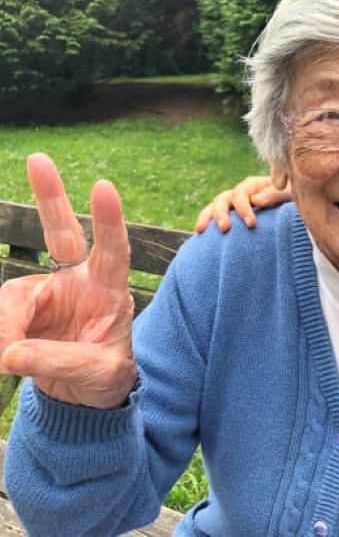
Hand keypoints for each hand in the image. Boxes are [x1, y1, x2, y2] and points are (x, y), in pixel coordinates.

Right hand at [0, 153, 135, 408]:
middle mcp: (79, 282)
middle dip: (51, 196)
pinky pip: (2, 313)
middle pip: (63, 233)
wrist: (84, 393)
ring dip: (6, 326)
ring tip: (7, 359)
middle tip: (39, 159)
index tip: (104, 186)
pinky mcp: (23, 306)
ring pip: (14, 294)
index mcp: (110, 291)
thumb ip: (59, 363)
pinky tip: (4, 356)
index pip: (114, 251)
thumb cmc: (105, 377)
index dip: (109, 220)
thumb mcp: (98, 375)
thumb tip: (10, 352)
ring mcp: (48, 291)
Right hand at [194, 175, 291, 232]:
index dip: (244, 207)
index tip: (251, 224)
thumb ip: (276, 195)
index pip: (243, 191)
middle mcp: (242, 194)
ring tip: (201, 230)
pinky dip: (205, 222)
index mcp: (256, 186)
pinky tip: (199, 233)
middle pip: (224, 198)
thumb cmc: (296, 204)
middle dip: (222, 213)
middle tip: (225, 228)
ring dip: (208, 216)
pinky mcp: (232, 218)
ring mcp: (235, 206)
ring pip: (215, 206)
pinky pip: (214, 218)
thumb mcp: (291, 196)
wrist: (297, 215)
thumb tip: (256, 200)